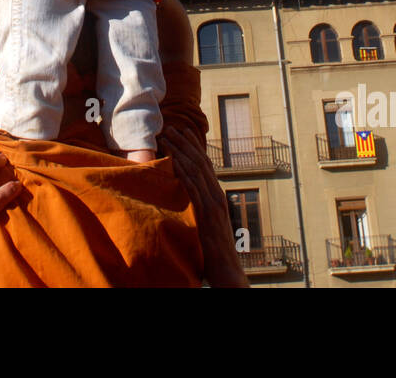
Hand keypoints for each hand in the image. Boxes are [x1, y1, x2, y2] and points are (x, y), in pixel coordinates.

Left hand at [159, 125, 248, 287]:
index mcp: (217, 194)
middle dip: (184, 142)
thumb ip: (199, 206)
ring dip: (180, 151)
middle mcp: (217, 194)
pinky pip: (194, 188)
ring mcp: (213, 203)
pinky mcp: (207, 214)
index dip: (193, 146)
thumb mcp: (206, 222)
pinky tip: (173, 161)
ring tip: (167, 137)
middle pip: (200, 161)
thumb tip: (186, 195)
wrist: (227, 269)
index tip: (181, 131)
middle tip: (170, 127)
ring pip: (196, 170)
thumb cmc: (213, 249)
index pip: (204, 163)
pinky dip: (184, 172)